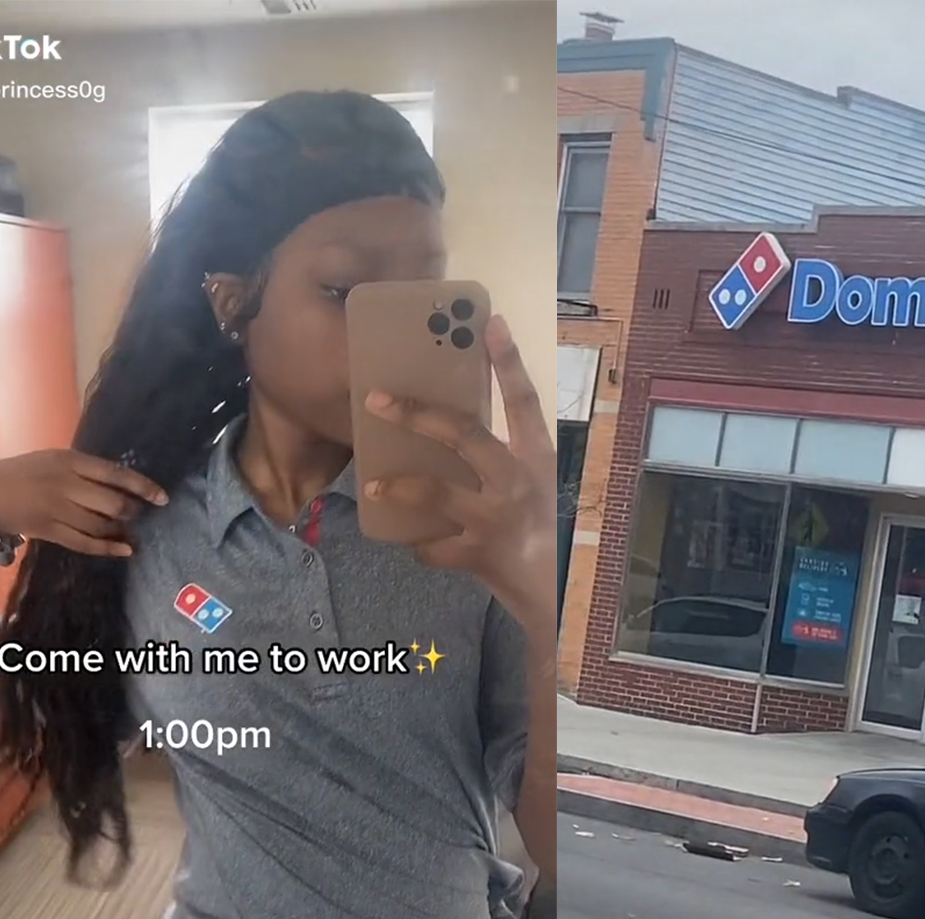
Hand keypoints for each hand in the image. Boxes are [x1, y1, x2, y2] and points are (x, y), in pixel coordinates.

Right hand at [0, 450, 169, 557]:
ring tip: (130, 531)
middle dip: (132, 511)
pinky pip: (84, 543)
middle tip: (138, 515)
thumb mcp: (52, 459)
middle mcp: (65, 484)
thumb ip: (84, 469)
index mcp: (69, 460)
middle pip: (113, 503)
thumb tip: (122, 483)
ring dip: (121, 530)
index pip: (116, 473)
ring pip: (101, 525)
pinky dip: (108, 548)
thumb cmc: (21, 473)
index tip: (163, 498)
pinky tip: (125, 550)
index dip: (143, 487)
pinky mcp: (48, 531)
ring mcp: (56, 510)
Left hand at [363, 315, 559, 623]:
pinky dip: (420, 544)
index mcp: (535, 457)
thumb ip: (505, 453)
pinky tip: (412, 542)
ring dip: (399, 487)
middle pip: (464, 434)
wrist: (552, 588)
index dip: (508, 362)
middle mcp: (515, 481)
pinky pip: (434, 545)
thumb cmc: (541, 526)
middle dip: (418, 414)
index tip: (490, 323)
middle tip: (377, 400)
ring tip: (372, 486)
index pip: (524, 401)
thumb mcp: (535, 481)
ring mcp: (494, 518)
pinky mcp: (476, 553)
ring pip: (436, 492)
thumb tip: (455, 424)